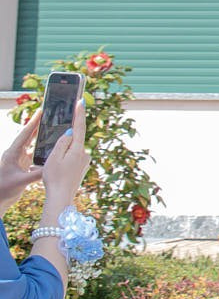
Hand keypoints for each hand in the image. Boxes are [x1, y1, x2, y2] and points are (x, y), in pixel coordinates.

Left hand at [0, 117, 42, 209]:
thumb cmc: (4, 189)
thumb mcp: (21, 181)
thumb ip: (37, 174)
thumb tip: (53, 167)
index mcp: (12, 153)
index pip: (25, 135)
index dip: (33, 123)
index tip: (40, 111)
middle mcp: (15, 154)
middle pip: (28, 136)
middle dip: (37, 125)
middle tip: (47, 115)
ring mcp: (18, 159)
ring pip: (31, 144)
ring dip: (40, 136)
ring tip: (50, 127)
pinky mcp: (21, 165)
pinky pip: (33, 153)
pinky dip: (41, 149)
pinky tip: (49, 147)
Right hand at [40, 97, 88, 212]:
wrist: (61, 197)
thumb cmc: (55, 178)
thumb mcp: (54, 158)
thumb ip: (62, 142)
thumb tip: (70, 132)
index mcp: (78, 149)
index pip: (80, 127)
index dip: (79, 113)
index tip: (80, 101)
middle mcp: (85, 154)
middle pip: (75, 139)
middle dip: (66, 139)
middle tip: (58, 148)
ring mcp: (85, 162)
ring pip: (73, 150)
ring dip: (64, 152)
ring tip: (55, 166)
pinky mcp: (82, 168)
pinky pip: (73, 158)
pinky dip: (66, 159)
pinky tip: (59, 169)